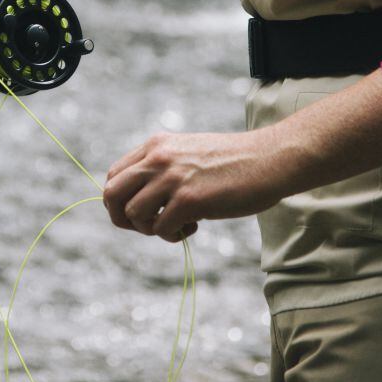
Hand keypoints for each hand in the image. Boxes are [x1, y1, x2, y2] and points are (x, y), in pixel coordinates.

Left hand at [103, 129, 291, 242]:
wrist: (270, 159)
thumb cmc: (234, 162)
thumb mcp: (188, 154)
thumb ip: (161, 169)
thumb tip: (136, 201)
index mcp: (156, 145)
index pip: (114, 176)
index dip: (120, 200)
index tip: (141, 212)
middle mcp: (158, 158)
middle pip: (112, 195)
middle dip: (123, 219)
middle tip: (149, 225)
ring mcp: (172, 178)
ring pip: (133, 215)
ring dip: (152, 229)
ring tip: (178, 225)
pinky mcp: (189, 200)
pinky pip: (160, 229)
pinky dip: (173, 236)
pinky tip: (194, 226)